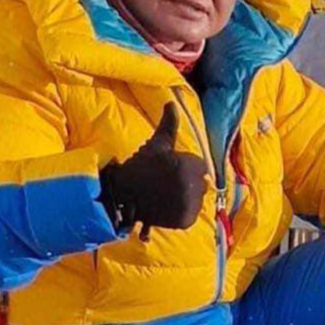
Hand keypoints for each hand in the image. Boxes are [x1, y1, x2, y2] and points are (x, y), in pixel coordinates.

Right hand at [99, 104, 208, 237]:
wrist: (123, 194)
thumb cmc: (142, 166)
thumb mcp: (157, 144)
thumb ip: (169, 124)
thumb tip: (171, 102)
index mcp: (190, 166)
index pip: (201, 166)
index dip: (186, 166)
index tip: (170, 168)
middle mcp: (192, 186)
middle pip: (200, 183)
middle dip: (187, 181)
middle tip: (166, 183)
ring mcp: (189, 205)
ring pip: (196, 198)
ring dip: (185, 197)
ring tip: (165, 195)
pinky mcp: (184, 221)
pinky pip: (191, 214)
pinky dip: (182, 212)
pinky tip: (167, 206)